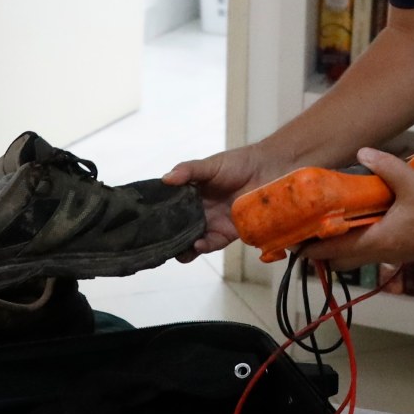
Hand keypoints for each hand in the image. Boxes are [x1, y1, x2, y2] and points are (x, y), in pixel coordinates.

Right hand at [162, 144, 288, 259]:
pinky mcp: (228, 233)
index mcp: (190, 195)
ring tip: (175, 249)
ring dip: (182, 247)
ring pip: (192, 240)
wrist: (268, 170)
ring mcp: (213, 224)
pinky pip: (212, 243)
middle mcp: (198, 212)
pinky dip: (202, 246)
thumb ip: (188, 171)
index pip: (169, 209)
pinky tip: (197, 244)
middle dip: (167, 238)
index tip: (144, 223)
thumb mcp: (210, 165)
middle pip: (178, 228)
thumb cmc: (238, 164)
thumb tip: (165, 179)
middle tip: (155, 243)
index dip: (158, 216)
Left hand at [303, 148, 413, 268]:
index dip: (309, 249)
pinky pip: (369, 250)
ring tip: (326, 222)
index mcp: (377, 242)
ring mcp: (391, 255)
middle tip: (306, 228)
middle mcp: (380, 253)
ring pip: (354, 257)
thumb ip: (386, 167)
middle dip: (320, 250)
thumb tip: (363, 152)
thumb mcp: (413, 184)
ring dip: (338, 246)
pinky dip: (356, 240)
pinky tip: (356, 219)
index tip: (292, 239)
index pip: (333, 252)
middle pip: (338, 262)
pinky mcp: (401, 250)